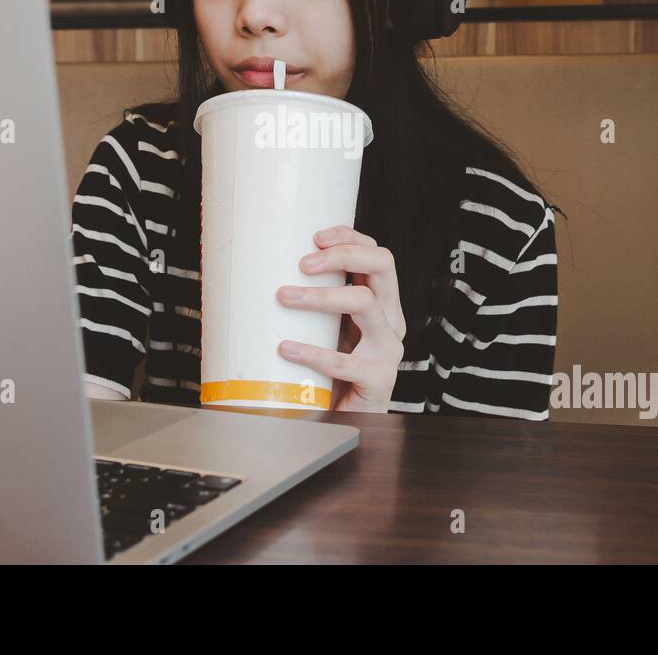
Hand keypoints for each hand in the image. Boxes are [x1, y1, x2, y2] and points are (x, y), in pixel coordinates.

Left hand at [276, 226, 405, 412]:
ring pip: (365, 302)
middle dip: (343, 254)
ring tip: (284, 297)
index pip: (377, 254)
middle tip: (303, 263)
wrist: (347, 421)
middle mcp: (391, 320)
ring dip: (321, 295)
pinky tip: (285, 349)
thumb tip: (266, 272)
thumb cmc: (332, 371)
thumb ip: (317, 304)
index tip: (314, 236)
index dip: (350, 237)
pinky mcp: (379, 380)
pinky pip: (345, 360)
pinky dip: (312, 352)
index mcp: (382, 303)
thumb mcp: (329, 329)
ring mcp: (389, 349)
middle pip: (382, 265)